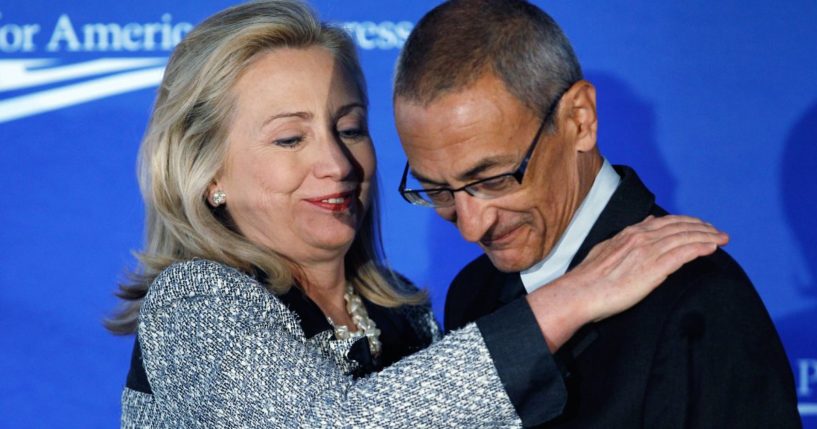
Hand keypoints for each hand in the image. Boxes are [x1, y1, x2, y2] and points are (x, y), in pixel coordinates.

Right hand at [526, 215, 727, 350]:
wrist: (581, 292)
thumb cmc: (589, 278)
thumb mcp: (607, 248)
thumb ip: (627, 236)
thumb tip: (647, 222)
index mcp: (630, 232)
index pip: (667, 221)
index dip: (687, 222)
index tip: (701, 226)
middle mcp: (642, 237)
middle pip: (681, 227)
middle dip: (703, 228)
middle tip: (719, 233)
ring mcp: (648, 251)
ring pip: (686, 238)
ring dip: (707, 237)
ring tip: (722, 240)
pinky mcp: (654, 268)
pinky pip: (683, 253)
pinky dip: (700, 248)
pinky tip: (711, 248)